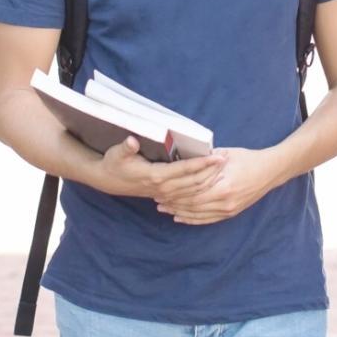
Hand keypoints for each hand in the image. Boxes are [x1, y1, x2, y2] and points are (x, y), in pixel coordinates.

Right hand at [93, 136, 225, 200]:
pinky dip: (202, 189)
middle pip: (195, 182)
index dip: (203, 163)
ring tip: (224, 168)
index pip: (185, 170)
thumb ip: (126, 148)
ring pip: (194, 191)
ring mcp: (165, 194)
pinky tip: (212, 181)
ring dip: (210, 180)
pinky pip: (189, 196)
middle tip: (228, 159)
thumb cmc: (114, 163)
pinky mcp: (166, 195)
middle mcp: (163, 187)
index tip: (218, 156)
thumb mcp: (116, 154)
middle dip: (213, 171)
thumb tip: (131, 141)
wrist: (108, 181)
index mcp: (155, 176)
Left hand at [155, 147, 285, 224]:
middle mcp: (225, 201)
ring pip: (198, 214)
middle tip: (156, 199)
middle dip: (173, 203)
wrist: (270, 171)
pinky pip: (208, 219)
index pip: (193, 192)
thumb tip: (183, 158)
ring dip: (179, 212)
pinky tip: (180, 217)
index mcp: (223, 186)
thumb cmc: (248, 158)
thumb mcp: (225, 154)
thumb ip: (205, 159)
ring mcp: (229, 209)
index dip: (175, 192)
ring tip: (164, 208)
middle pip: (193, 205)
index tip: (161, 188)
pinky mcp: (231, 213)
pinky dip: (192, 219)